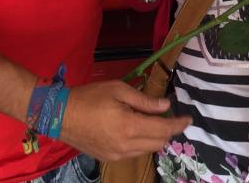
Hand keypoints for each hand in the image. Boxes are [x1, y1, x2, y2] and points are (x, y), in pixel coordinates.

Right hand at [59, 81, 191, 160]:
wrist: (60, 115)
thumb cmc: (90, 97)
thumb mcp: (119, 90)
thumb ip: (144, 100)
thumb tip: (166, 106)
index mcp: (129, 127)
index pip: (163, 130)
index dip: (178, 124)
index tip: (188, 118)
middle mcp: (126, 146)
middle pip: (158, 143)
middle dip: (168, 131)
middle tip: (169, 116)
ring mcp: (117, 155)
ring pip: (147, 150)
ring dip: (155, 137)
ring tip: (152, 121)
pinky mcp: (109, 158)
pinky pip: (134, 153)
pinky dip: (142, 143)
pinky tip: (137, 130)